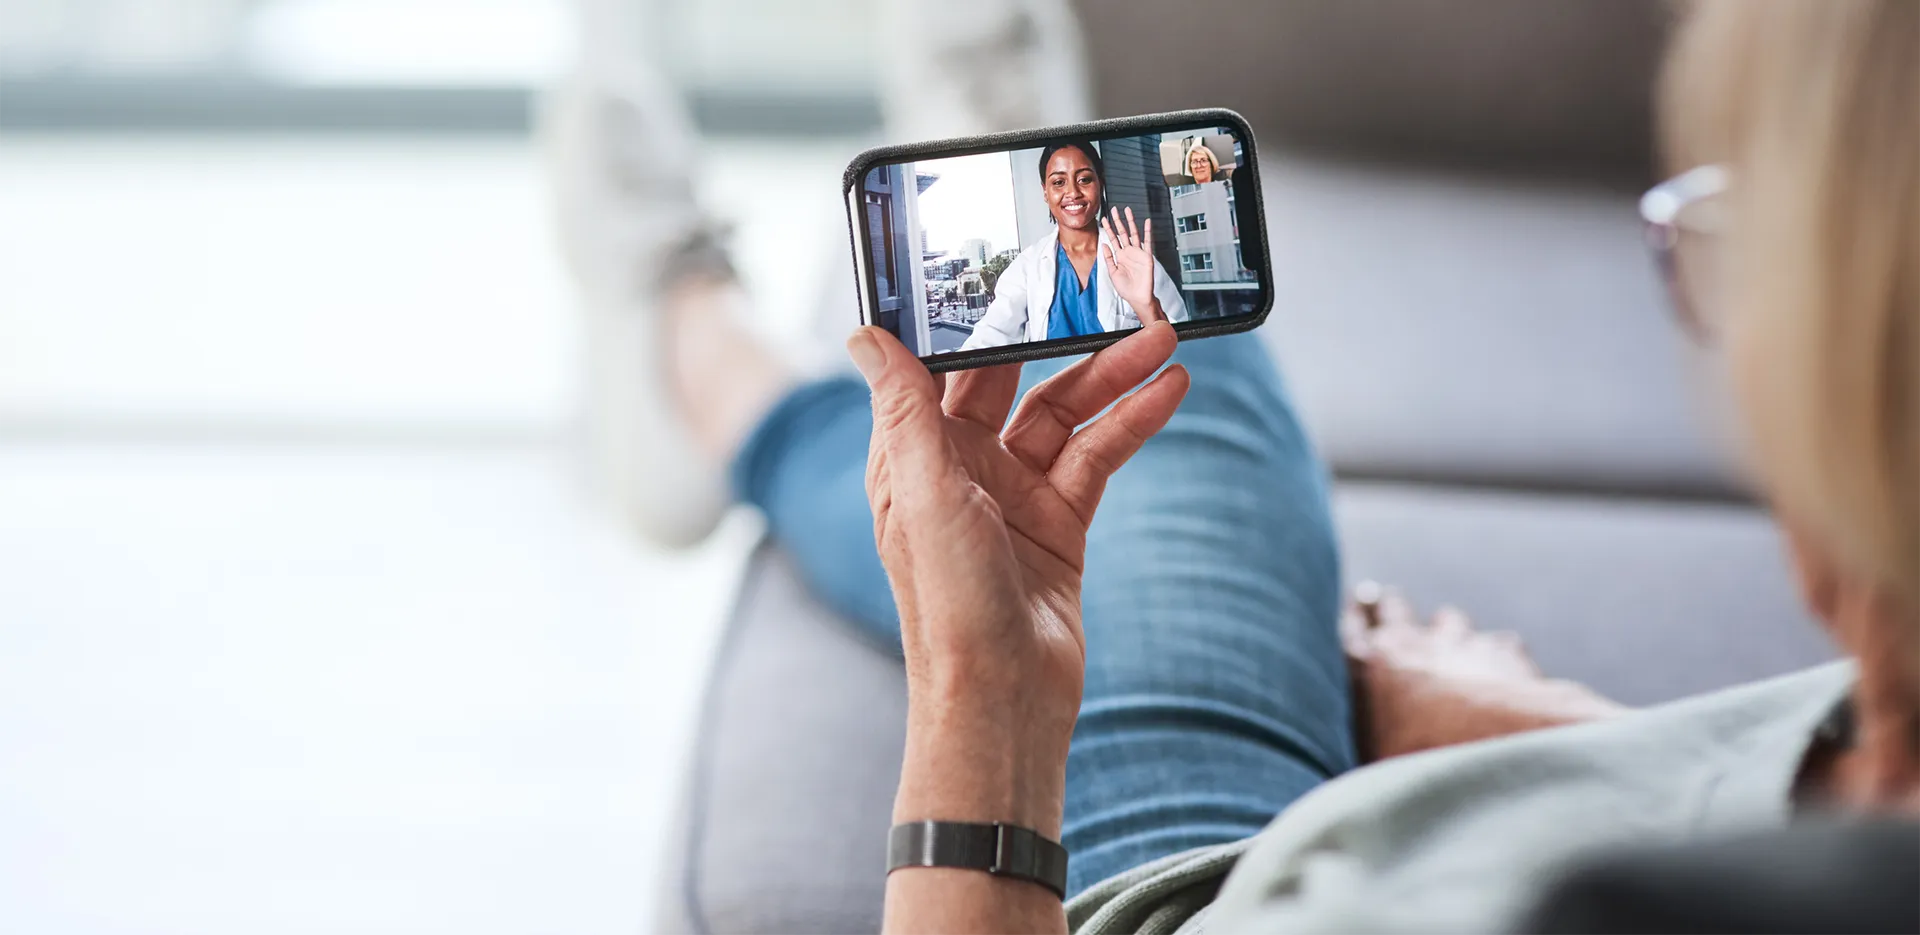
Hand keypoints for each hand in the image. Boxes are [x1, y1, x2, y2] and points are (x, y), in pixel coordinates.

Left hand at [846, 321, 1187, 834]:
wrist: (1004, 697)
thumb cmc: (948, 605)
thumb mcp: (924, 495)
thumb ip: (905, 410)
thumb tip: (866, 335)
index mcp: (913, 459)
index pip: (941, 369)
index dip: (973, 321)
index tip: (1007, 267)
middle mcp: (962, 470)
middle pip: (1013, 382)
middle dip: (1060, 340)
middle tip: (1108, 296)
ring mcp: (1014, 496)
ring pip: (1066, 415)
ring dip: (1112, 378)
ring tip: (1165, 341)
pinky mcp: (1061, 522)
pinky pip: (1098, 456)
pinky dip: (1132, 423)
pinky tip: (1167, 393)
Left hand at [1100, 206, 1163, 322]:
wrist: (1137, 298)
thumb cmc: (1126, 288)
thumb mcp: (1112, 273)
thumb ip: (1108, 258)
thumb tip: (1103, 245)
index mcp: (1120, 256)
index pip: (1113, 239)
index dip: (1108, 229)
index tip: (1103, 219)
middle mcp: (1129, 252)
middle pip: (1122, 233)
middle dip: (1118, 221)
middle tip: (1114, 210)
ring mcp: (1138, 253)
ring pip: (1134, 234)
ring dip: (1131, 222)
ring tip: (1127, 211)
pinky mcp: (1147, 257)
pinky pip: (1148, 242)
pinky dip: (1148, 232)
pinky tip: (1147, 223)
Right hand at [1341, 587, 1626, 762]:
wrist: (1498, 759)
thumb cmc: (1424, 774)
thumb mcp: (1373, 766)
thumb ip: (1367, 742)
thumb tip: (1350, 772)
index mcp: (1365, 669)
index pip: (1349, 629)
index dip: (1354, 619)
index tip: (1356, 608)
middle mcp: (1409, 645)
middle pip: (1392, 609)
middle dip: (1390, 609)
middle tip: (1384, 603)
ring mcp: (1459, 644)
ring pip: (1448, 620)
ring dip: (1446, 630)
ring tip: (1447, 638)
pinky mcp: (1505, 653)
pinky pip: (1499, 643)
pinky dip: (1497, 654)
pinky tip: (1503, 668)